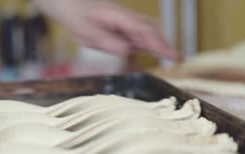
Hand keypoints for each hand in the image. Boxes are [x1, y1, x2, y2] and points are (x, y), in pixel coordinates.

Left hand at [33, 0, 177, 58]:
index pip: (145, 31)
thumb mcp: (86, 31)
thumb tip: (126, 50)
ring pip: (147, 29)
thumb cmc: (74, 13)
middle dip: (165, 43)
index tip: (172, 54)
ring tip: (171, 55)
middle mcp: (125, 17)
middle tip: (179, 58)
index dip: (160, 44)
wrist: (65, 1)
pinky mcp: (119, 25)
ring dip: (159, 42)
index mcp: (119, 17)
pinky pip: (138, 33)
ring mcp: (123, 20)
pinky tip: (153, 49)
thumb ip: (106, 40)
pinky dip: (148, 41)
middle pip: (151, 29)